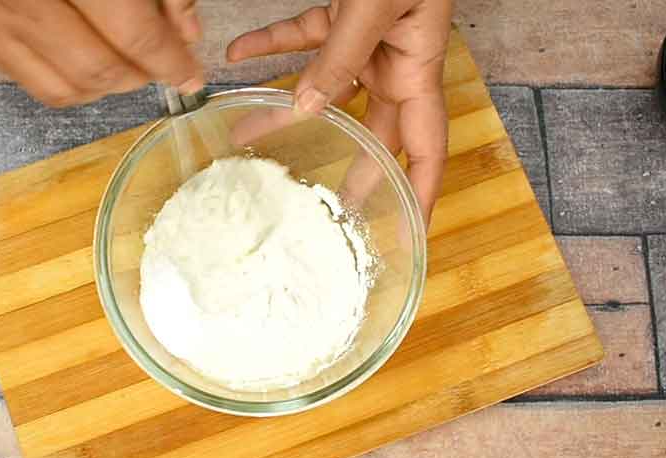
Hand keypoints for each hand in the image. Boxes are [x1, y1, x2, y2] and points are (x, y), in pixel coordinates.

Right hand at [0, 0, 204, 107]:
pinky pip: (35, 84)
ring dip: (108, 87)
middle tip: (160, 66)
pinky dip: (72, 84)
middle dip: (139, 76)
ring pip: (67, 89)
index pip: (131, 31)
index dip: (168, 59)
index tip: (190, 72)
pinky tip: (88, 62)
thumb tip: (185, 32)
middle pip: (99, 69)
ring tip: (126, 65)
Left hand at [227, 0, 451, 221]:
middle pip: (370, 129)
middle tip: (319, 205)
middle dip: (344, 165)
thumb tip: (307, 105)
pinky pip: (302, 36)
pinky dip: (269, 45)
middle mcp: (395, 62)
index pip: (427, 146)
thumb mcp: (375, 8)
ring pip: (322, 86)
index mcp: (417, 69)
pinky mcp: (342, 11)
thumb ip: (342, 55)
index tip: (407, 228)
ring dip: (281, 107)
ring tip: (243, 130)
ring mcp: (368, 40)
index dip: (419, 190)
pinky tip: (238, 54)